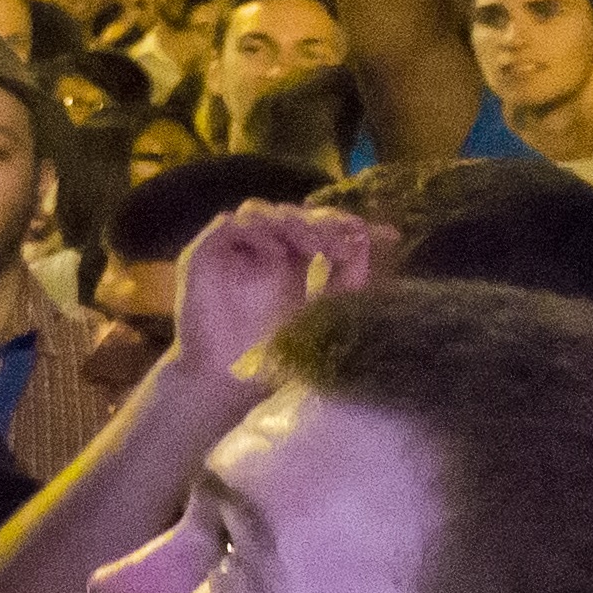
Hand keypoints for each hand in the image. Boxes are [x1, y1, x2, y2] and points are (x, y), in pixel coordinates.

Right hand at [161, 202, 391, 384]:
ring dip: (292, 223)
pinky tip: (276, 254)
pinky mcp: (205, 253)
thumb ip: (347, 282)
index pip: (322, 227)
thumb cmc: (271, 357)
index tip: (387, 235)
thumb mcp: (322, 315)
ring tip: (316, 247)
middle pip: (294, 213)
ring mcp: (234, 249)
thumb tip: (368, 244)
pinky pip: (229, 225)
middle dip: (323, 223)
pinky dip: (255, 233)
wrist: (225, 382)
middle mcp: (262, 248)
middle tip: (344, 242)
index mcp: (292, 259)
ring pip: (262, 210)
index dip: (351, 225)